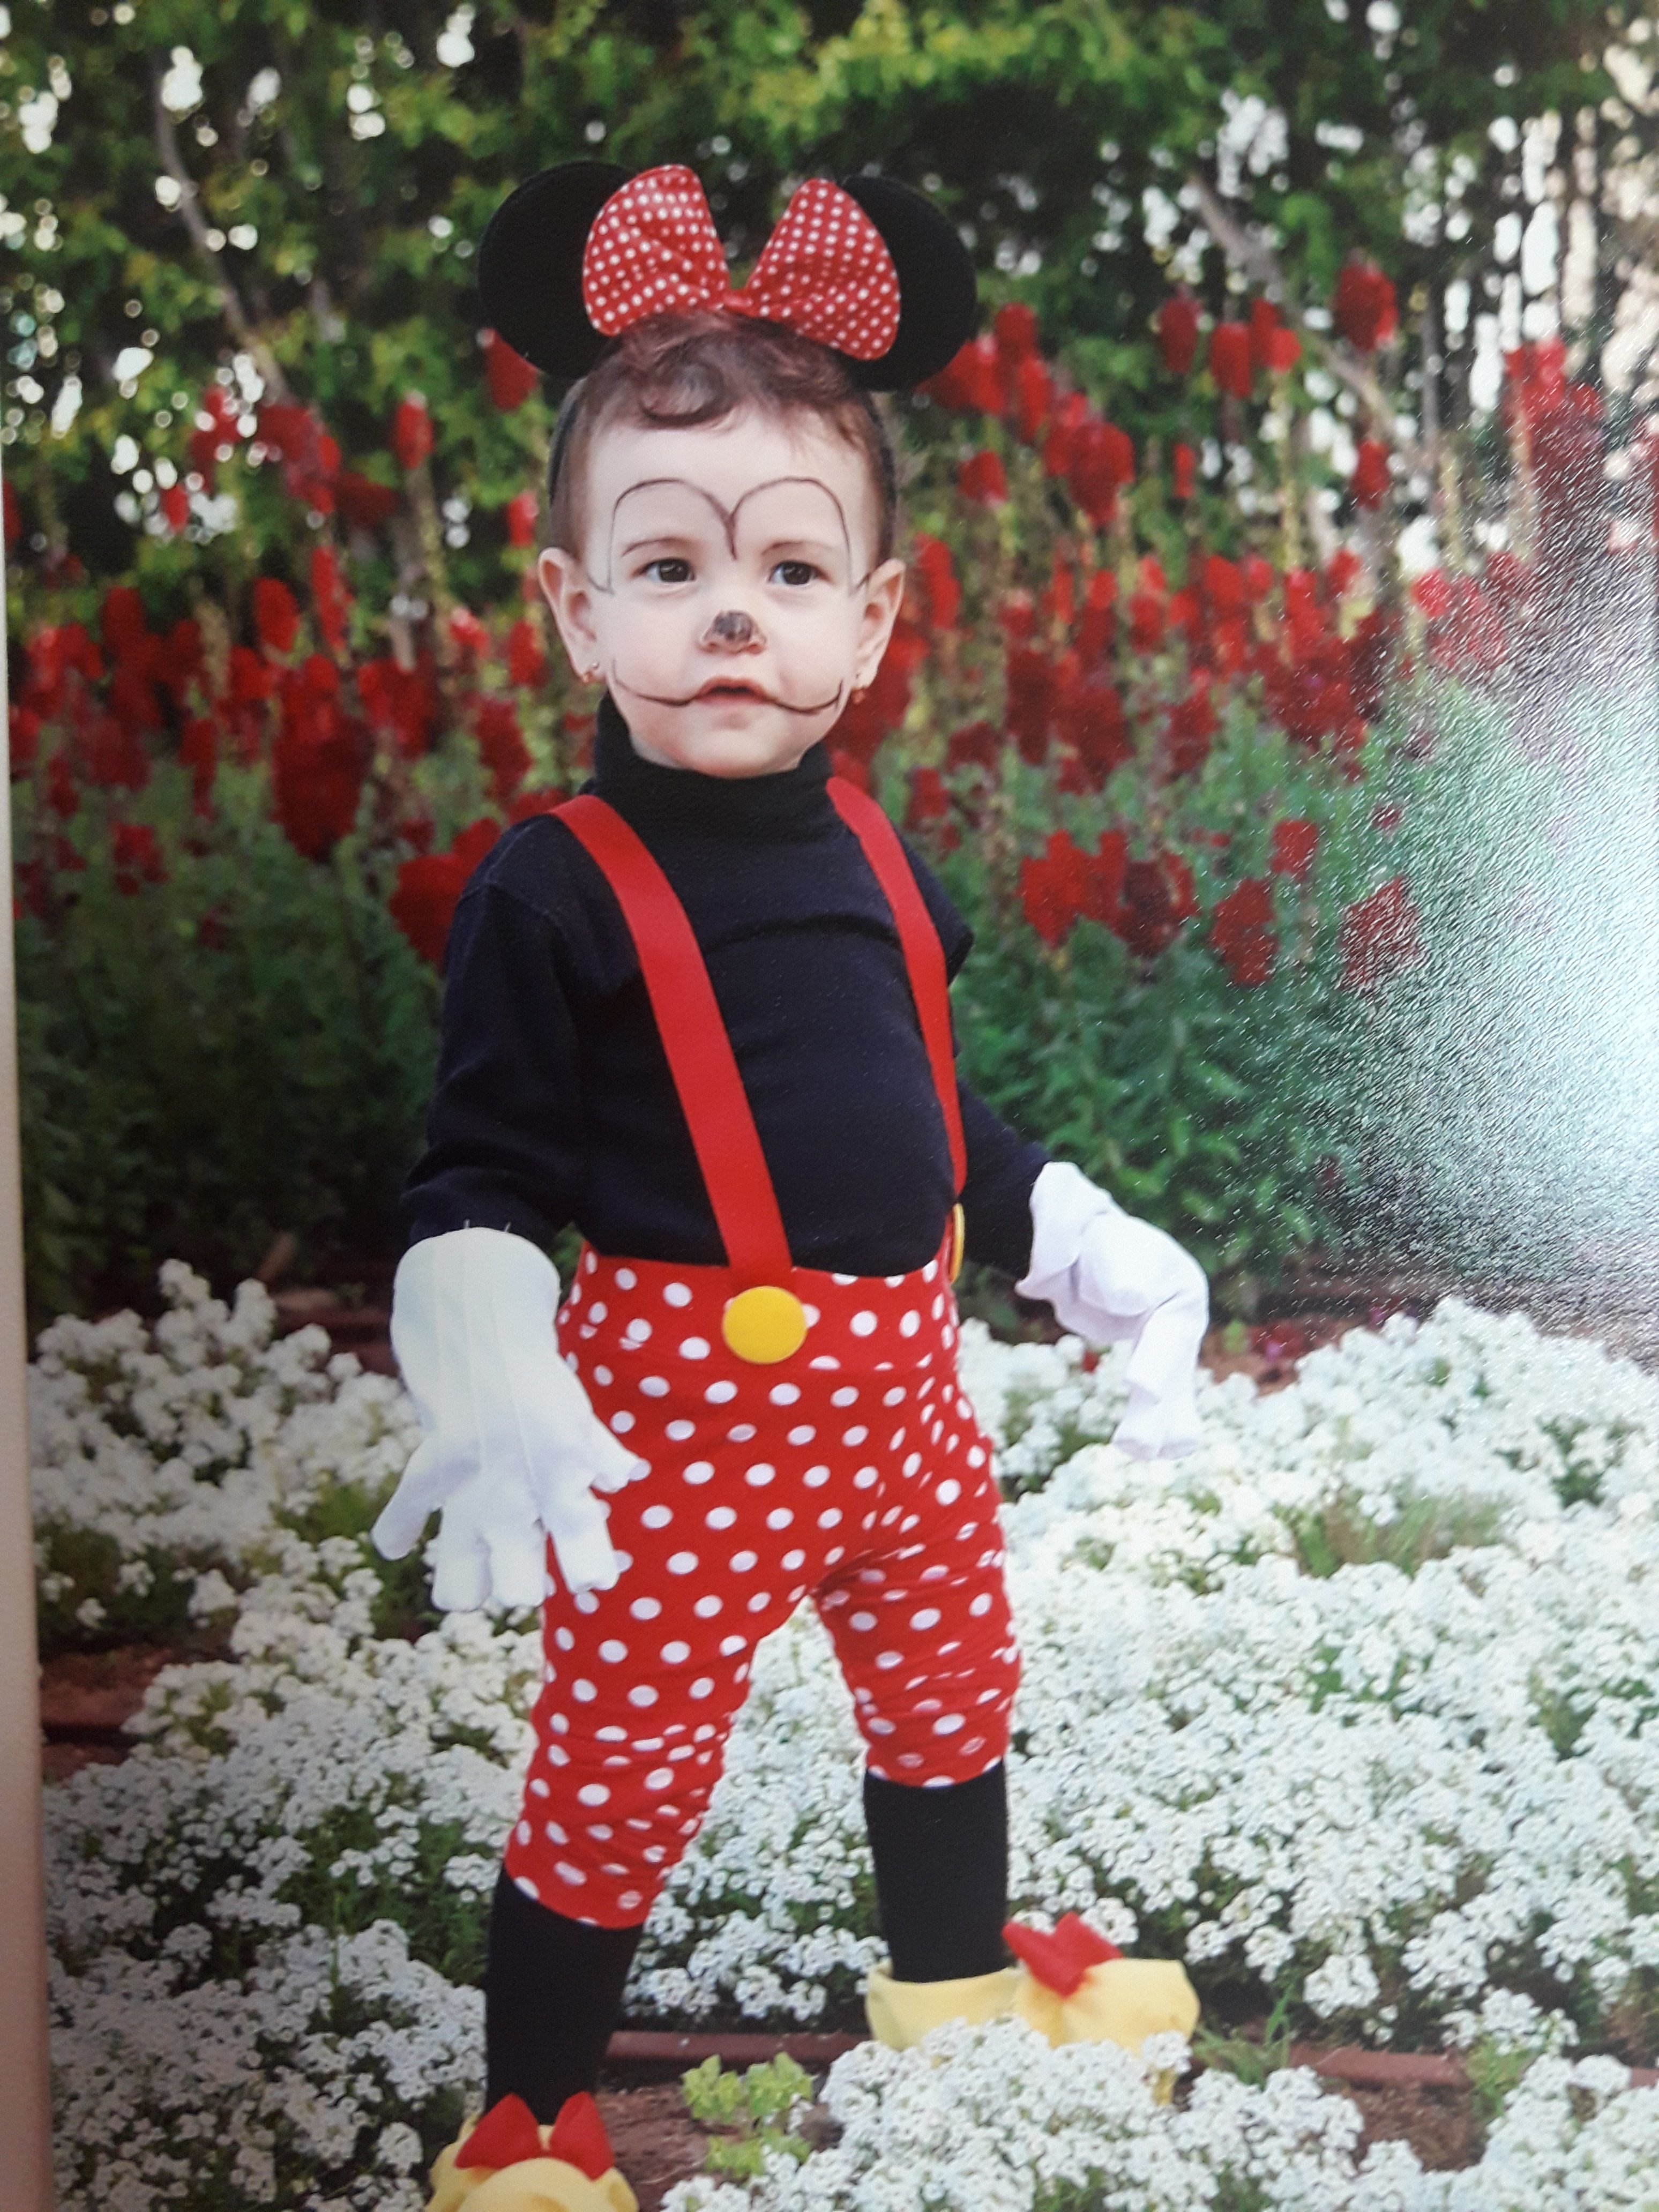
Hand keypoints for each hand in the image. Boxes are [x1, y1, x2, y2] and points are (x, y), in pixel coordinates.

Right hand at [371, 1228, 647, 1606]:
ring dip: (463, 1586)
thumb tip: (621, 1479)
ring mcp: (474, 1480)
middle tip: (517, 1574)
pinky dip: (398, 1529)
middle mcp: (520, 1485)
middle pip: (518, 1581)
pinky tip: (395, 1544)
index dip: (588, 1569)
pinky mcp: (434, 1463)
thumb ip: (599, 1450)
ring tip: (466, 1588)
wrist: (479, 1320)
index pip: (583, 1539)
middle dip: (518, 1586)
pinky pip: (409, 1510)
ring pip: (461, 1569)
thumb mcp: (577, 1411)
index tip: (590, 1581)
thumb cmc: (535, 1372)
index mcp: (565, 1470)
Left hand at [1016, 1162, 1207, 1461]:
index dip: (1154, 1362)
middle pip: (1173, 1369)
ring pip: (1170, 1391)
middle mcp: (1182, 1320)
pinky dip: (1160, 1423)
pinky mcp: (1150, 1359)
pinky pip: (1162, 1397)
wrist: (1079, 1242)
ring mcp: (1167, 1343)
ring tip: (1141, 1453)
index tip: (1137, 1387)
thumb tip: (1128, 1299)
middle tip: (1136, 1445)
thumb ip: (1117, 1270)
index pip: (1167, 1331)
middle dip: (1156, 1409)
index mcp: (1180, 1289)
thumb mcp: (1102, 1242)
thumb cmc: (1091, 1236)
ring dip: (1156, 1424)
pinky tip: (1160, 1452)